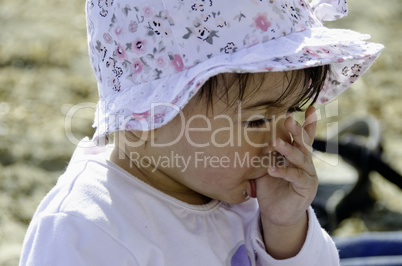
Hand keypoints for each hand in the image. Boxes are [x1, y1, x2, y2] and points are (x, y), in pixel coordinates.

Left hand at [256, 106, 318, 257]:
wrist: (276, 213)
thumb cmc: (270, 187)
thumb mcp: (265, 166)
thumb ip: (264, 153)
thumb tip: (247, 135)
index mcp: (296, 155)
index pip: (303, 137)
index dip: (308, 123)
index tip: (311, 108)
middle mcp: (305, 162)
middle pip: (303, 143)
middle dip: (297, 131)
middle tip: (289, 119)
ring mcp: (308, 175)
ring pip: (300, 158)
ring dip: (288, 149)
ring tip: (276, 143)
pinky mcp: (306, 188)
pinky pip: (296, 177)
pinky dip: (284, 172)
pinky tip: (272, 169)